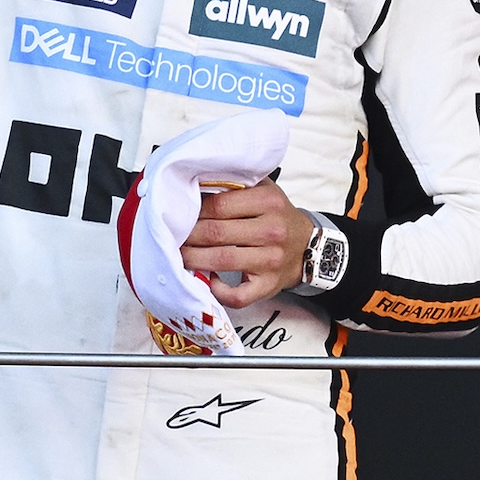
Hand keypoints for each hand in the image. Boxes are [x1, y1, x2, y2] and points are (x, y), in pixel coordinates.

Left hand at [180, 178, 316, 308]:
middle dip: (187, 235)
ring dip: (193, 259)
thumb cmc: (278, 218)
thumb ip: (235, 184)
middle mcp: (272, 230)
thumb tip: (193, 185)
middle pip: (215, 233)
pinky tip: (210, 280)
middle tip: (171, 235)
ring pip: (221, 261)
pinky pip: (237, 295)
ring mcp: (271, 260)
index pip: (218, 205)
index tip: (179, 214)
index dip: (193, 211)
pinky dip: (218, 291)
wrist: (308, 247)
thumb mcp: (263, 191)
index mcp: (269, 202)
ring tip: (179, 255)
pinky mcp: (268, 285)